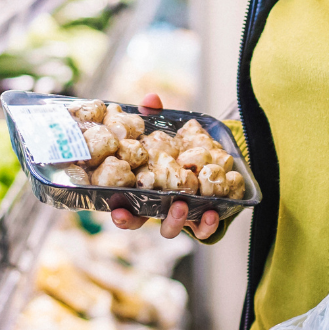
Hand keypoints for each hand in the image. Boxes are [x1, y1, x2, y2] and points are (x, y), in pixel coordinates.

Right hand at [106, 92, 221, 240]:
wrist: (210, 161)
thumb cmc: (174, 148)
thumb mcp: (162, 130)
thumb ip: (153, 116)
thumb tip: (151, 99)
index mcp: (138, 188)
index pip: (122, 205)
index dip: (118, 212)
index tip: (116, 210)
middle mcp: (154, 205)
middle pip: (139, 222)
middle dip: (136, 221)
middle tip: (140, 213)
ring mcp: (177, 214)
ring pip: (169, 228)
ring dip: (174, 220)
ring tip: (182, 203)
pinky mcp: (200, 219)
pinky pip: (202, 230)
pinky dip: (206, 225)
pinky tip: (212, 211)